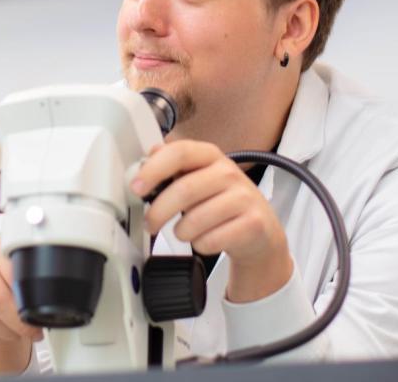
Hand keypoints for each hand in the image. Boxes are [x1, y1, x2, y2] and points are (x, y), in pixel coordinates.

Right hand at [0, 238, 40, 374]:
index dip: (29, 302)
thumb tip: (53, 301)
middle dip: (18, 323)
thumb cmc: (14, 284)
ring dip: (6, 333)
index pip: (14, 276)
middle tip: (31, 331)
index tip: (38, 314)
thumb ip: (38, 278)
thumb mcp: (29, 273)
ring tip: (16, 333)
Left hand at [132, 140, 293, 302]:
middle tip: (150, 223)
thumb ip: (172, 169)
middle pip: (183, 190)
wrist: (261, 232)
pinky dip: (201, 245)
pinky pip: (210, 240)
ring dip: (181, 232)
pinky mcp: (252, 224)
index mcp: (210, 155)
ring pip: (195, 220)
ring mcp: (244, 198)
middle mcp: (228, 172)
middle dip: (158, 212)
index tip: (136, 187)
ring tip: (184, 231)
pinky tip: (206, 239)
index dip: (153, 169)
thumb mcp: (198, 179)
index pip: (179, 152)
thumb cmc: (221, 203)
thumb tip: (146, 159)